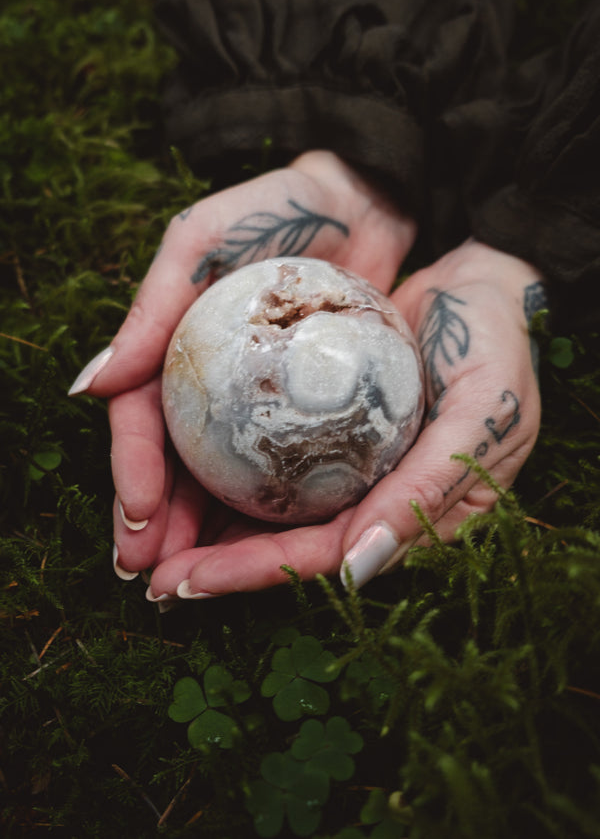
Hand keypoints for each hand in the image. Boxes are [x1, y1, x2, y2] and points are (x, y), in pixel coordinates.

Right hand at [67, 151, 415, 587]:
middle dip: (155, 524)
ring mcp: (255, 402)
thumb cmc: (277, 209)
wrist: (360, 200)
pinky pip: (282, 467)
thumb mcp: (202, 242)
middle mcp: (209, 385)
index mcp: (173, 349)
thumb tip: (88, 387)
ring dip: (202, 532)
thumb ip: (150, 309)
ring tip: (193, 579)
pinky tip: (263, 545)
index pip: (142, 419)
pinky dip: (264, 508)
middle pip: (174, 465)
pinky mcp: (305, 411)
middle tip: (149, 573)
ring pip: (220, 480)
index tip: (133, 515)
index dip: (131, 470)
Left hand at [140, 237, 542, 597]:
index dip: (258, 574)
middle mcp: (377, 498)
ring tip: (147, 534)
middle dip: (218, 563)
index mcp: (416, 514)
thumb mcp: (484, 411)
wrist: (484, 278)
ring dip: (210, 524)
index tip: (190, 581)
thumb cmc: (497, 345)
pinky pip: (274, 455)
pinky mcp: (332, 427)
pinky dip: (227, 465)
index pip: (326, 558)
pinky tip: (179, 466)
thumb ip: (429, 491)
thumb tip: (355, 570)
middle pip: (287, 543)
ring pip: (273, 507)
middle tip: (149, 573)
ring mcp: (353, 463)